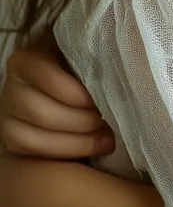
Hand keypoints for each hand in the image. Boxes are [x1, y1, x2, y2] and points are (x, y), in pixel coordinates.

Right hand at [0, 40, 113, 158]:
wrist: (69, 86)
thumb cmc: (84, 65)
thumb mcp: (86, 52)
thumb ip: (97, 55)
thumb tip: (127, 60)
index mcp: (27, 60)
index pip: (51, 80)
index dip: (81, 95)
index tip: (109, 99)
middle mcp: (12, 87)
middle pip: (44, 114)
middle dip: (84, 122)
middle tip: (113, 123)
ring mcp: (8, 116)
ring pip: (37, 139)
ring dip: (79, 142)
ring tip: (109, 138)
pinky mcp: (14, 140)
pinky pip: (35, 154)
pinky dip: (68, 153)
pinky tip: (95, 147)